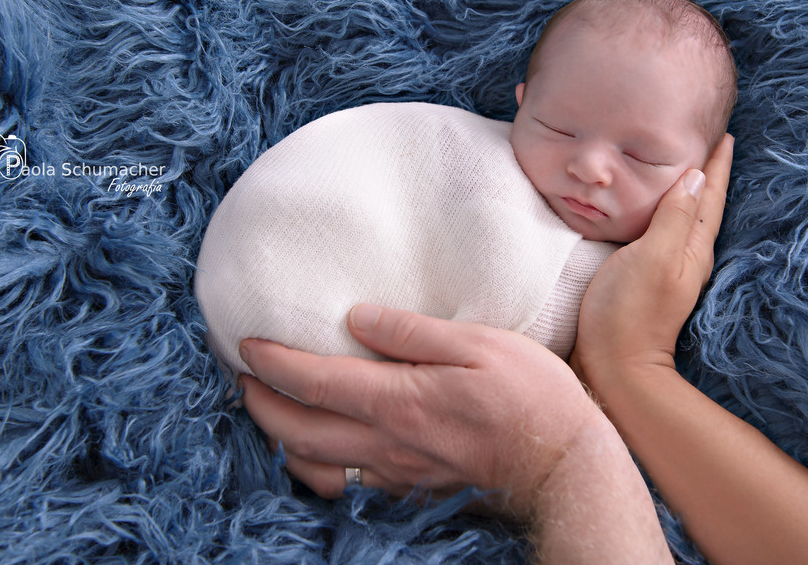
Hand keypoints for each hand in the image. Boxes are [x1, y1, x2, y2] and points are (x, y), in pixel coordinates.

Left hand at [238, 304, 604, 516]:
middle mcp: (385, 443)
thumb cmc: (529, 395)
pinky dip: (313, 467)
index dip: (272, 364)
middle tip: (245, 376)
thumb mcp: (478, 343)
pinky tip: (317, 449)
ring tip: (271, 410)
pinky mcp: (408, 490)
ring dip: (281, 438)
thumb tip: (357, 318)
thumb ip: (412, 332)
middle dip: (260, 403)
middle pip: (297, 430)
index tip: (248, 344)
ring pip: (312, 467)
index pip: (313, 383)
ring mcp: (395, 473)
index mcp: (397, 400)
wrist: (562, 462)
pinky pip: (343, 485)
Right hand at [570, 134, 732, 385]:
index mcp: (693, 247)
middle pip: (705, 205)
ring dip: (690, 191)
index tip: (723, 134)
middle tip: (710, 140)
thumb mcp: (653, 256)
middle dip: (708, 172)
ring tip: (687, 166)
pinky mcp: (649, 279)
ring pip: (687, 218)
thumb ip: (674, 216)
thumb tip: (696, 176)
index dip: (716, 164)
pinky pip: (666, 232)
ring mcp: (670, 270)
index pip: (710, 196)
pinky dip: (668, 211)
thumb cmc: (629, 311)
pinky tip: (657, 209)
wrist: (613, 367)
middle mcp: (688, 256)